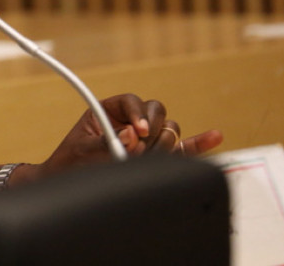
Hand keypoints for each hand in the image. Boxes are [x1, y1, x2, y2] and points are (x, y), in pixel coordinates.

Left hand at [36, 93, 223, 177]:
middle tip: (140, 149)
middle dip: (153, 129)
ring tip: (145, 159)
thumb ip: (107, 144)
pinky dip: (198, 143)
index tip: (138, 132)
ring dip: (163, 144)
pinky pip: (182, 148)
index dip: (138, 113)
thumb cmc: (70, 164)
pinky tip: (214, 136)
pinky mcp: (158, 155)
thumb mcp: (84, 152)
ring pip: (169, 130)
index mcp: (109, 110)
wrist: (69, 183)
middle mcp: (131, 121)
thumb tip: (131, 136)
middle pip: (157, 111)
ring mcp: (146, 138)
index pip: (132, 101)